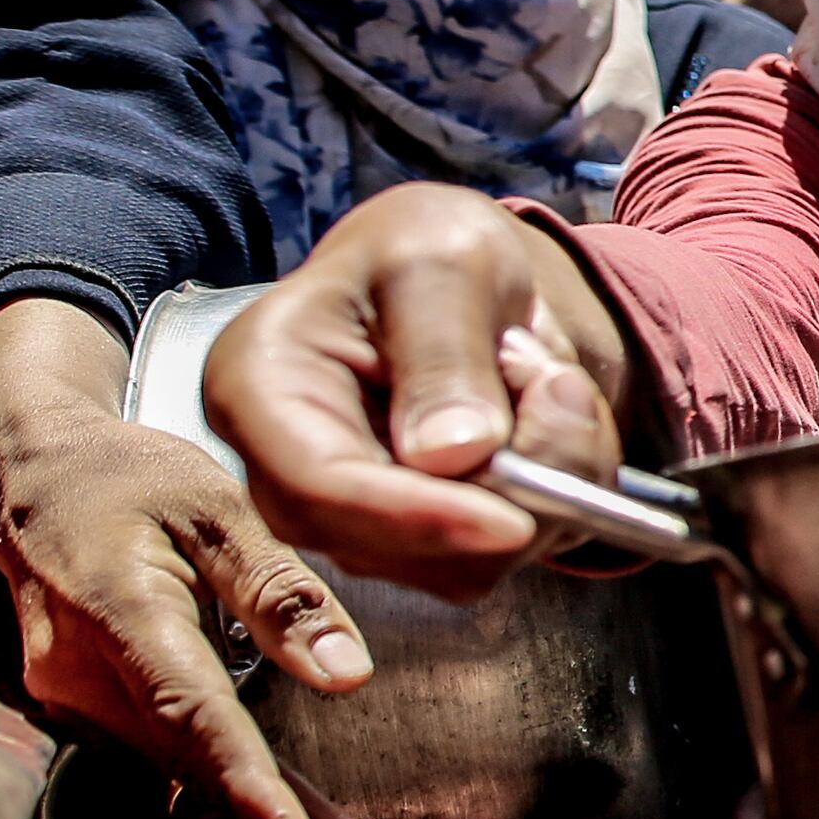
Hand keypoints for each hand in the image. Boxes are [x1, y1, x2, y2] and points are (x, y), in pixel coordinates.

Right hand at [0, 300, 417, 818]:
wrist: (30, 477)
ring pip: (181, 806)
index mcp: (121, 615)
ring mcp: (84, 712)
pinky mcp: (98, 724)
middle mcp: (88, 683)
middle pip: (196, 787)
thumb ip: (281, 592)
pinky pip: (166, 793)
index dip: (245, 791)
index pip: (190, 717)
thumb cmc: (129, 480)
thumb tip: (346, 673)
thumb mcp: (217, 506)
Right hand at [202, 183, 636, 601]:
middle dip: (500, 493)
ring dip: (541, 486)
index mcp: (260, 383)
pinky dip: (555, 499)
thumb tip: (452, 458)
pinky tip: (542, 424)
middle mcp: (287, 465)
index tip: (514, 522)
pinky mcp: (412, 539)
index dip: (418, 516)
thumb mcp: (443, 262)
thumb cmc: (429, 252)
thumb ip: (445, 352)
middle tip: (558, 385)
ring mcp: (349, 513)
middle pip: (388, 543)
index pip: (318, 483)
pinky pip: (500, 556)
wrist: (461, 279)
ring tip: (539, 380)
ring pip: (458, 566)